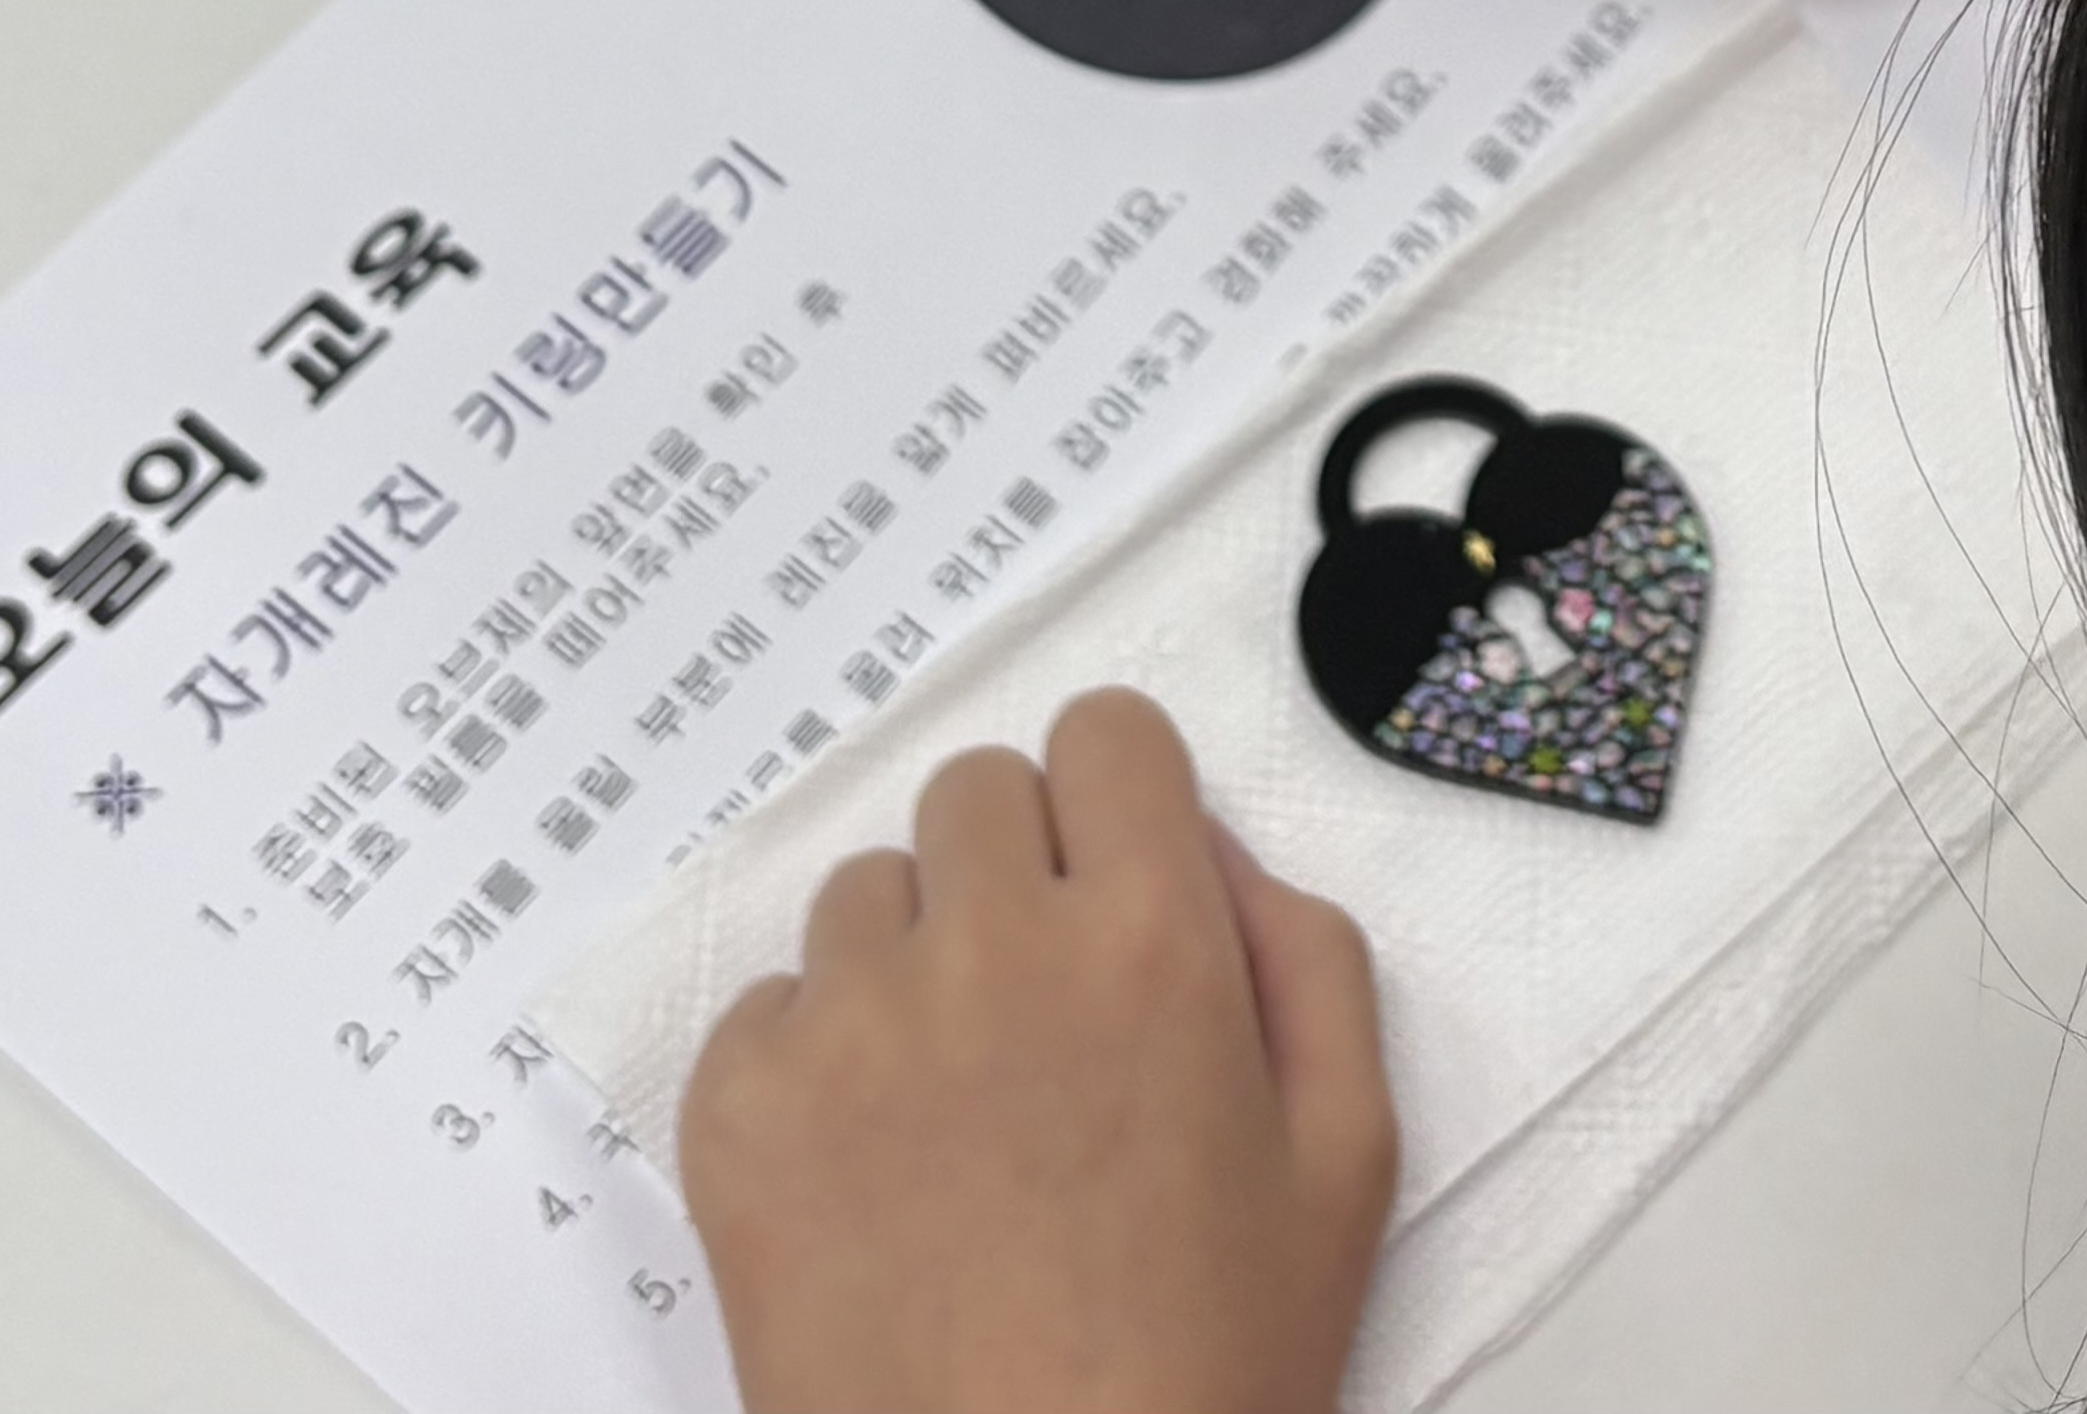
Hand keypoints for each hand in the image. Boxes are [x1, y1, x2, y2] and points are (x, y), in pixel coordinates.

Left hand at [680, 692, 1392, 1413]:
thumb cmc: (1204, 1368)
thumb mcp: (1348, 1161)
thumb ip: (1308, 962)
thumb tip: (1214, 856)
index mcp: (1150, 941)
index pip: (1105, 735)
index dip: (1121, 806)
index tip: (1120, 883)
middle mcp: (990, 949)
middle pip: (977, 795)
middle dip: (1019, 873)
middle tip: (1048, 1013)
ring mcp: (848, 1027)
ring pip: (866, 894)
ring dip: (914, 964)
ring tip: (959, 1111)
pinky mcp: (739, 1113)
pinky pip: (767, 1007)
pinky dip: (815, 1063)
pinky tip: (876, 1172)